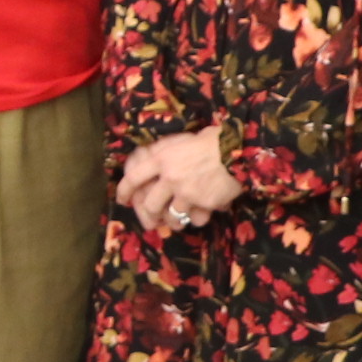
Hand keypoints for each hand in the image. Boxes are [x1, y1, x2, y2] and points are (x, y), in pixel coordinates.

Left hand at [118, 130, 242, 232]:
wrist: (238, 150)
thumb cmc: (211, 140)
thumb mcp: (181, 140)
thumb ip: (164, 152)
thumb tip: (150, 158)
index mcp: (162, 159)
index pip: (132, 178)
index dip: (124, 191)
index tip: (122, 200)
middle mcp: (170, 178)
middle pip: (150, 205)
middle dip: (149, 215)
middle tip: (151, 219)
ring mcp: (187, 193)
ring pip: (173, 217)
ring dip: (174, 221)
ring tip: (178, 221)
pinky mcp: (205, 204)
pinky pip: (197, 219)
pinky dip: (198, 219)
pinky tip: (202, 214)